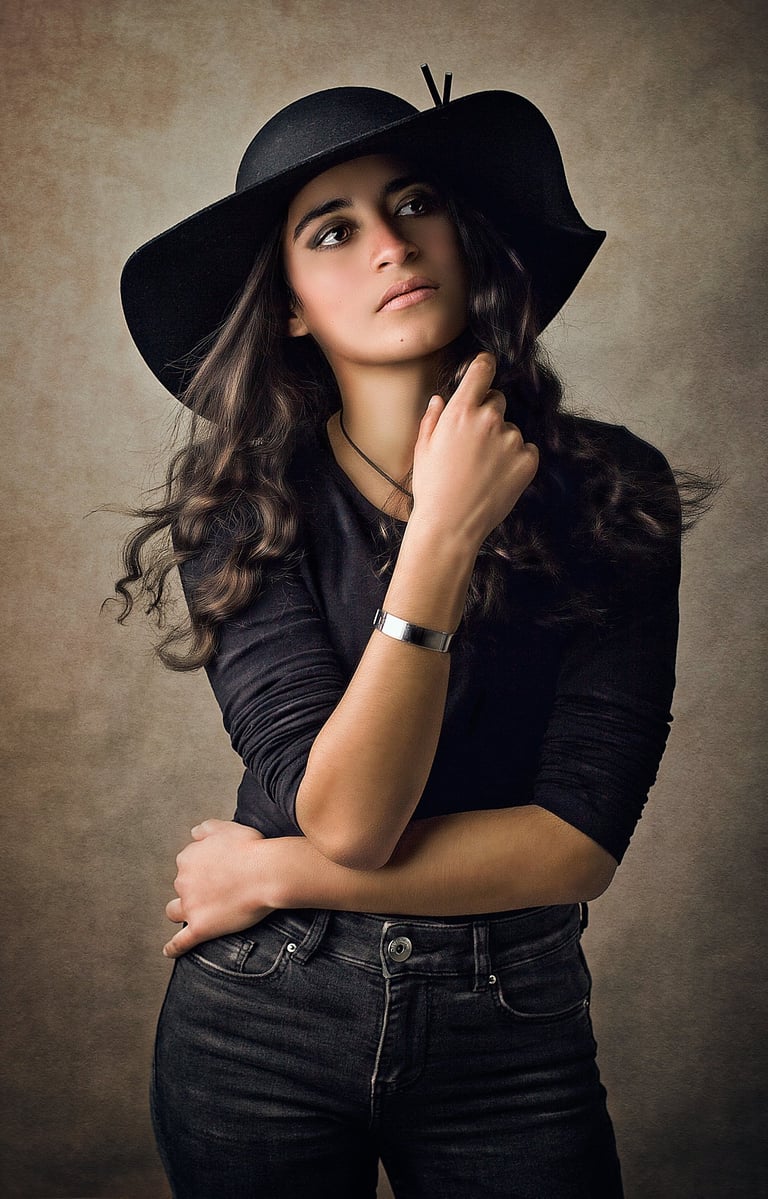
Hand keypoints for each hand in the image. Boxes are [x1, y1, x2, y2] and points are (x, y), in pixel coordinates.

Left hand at [163, 819, 274, 958]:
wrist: (265, 873)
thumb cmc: (250, 849)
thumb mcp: (226, 827)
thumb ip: (206, 828)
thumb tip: (193, 833)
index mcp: (189, 858)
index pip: (187, 864)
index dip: (201, 868)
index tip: (214, 871)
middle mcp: (184, 881)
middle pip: (182, 887)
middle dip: (194, 889)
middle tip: (216, 889)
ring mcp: (191, 906)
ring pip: (175, 912)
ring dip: (182, 912)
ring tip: (194, 914)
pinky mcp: (200, 927)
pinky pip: (181, 941)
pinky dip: (174, 947)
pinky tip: (169, 950)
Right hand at [411, 352, 538, 548]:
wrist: (450, 525)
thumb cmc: (432, 488)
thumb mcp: (423, 449)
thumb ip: (433, 418)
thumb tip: (442, 400)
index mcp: (461, 411)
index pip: (482, 370)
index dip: (484, 366)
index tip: (486, 367)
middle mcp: (489, 420)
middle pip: (497, 401)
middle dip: (487, 415)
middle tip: (473, 446)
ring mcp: (512, 440)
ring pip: (511, 430)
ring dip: (501, 442)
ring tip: (483, 470)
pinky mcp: (528, 460)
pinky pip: (526, 450)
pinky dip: (516, 460)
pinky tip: (497, 477)